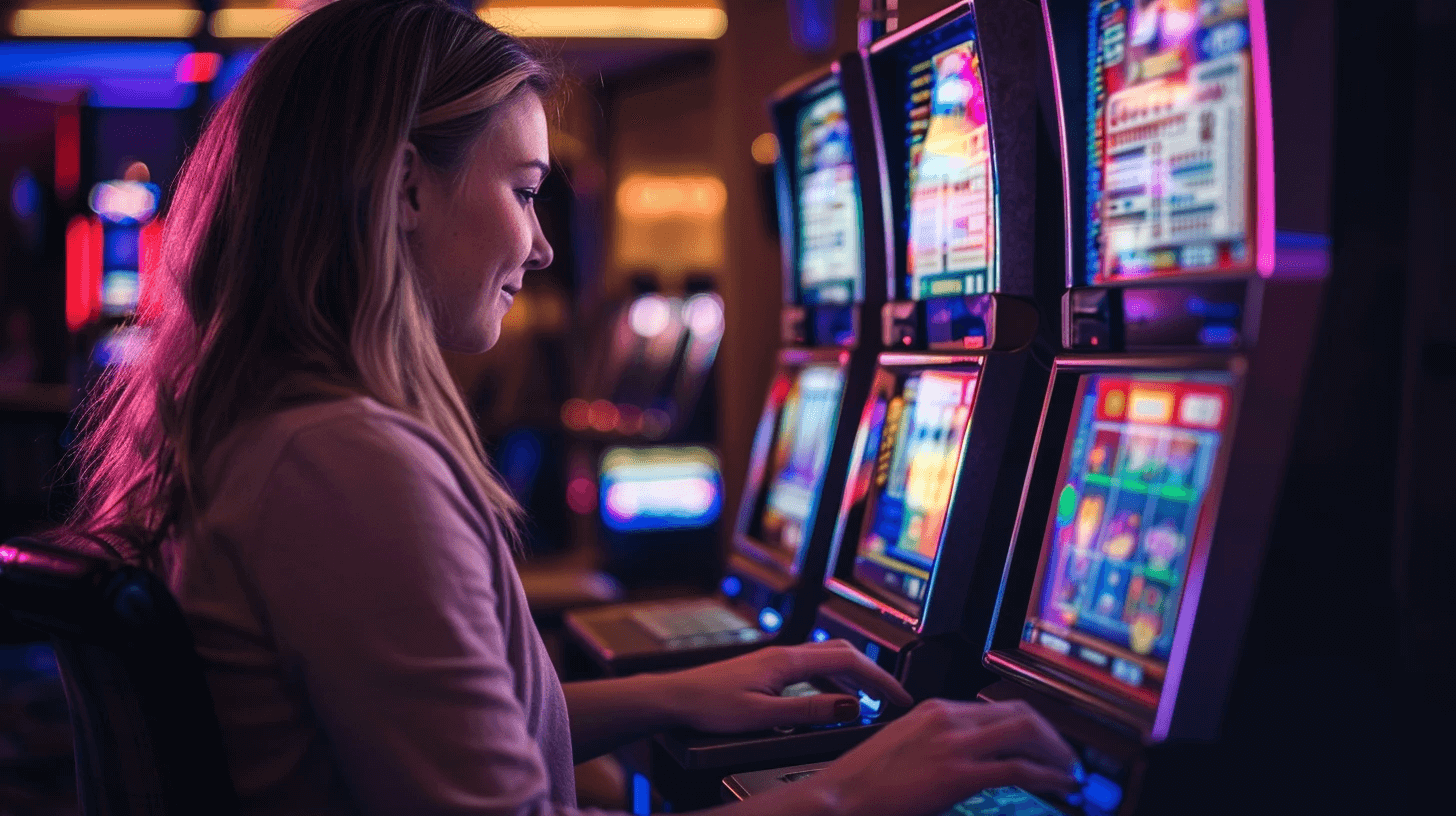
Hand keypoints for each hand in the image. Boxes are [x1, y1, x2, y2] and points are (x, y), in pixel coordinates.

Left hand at [665, 640, 913, 732]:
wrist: (676, 698)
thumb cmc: (709, 705)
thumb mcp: (763, 716)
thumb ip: (808, 712)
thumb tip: (848, 706)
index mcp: (787, 661)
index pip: (847, 662)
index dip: (878, 679)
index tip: (898, 696)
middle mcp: (784, 655)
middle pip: (842, 653)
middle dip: (872, 673)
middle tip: (893, 697)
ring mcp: (776, 660)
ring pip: (827, 660)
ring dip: (854, 677)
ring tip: (871, 700)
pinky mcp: (768, 670)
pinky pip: (812, 669)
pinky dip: (833, 682)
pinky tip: (834, 700)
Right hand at [804, 699, 1079, 815]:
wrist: (842, 796)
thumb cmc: (864, 781)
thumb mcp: (905, 748)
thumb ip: (938, 745)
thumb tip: (970, 761)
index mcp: (935, 709)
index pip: (999, 706)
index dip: (1032, 724)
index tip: (1046, 742)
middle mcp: (948, 718)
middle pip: (1020, 712)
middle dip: (1052, 736)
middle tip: (1068, 758)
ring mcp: (954, 743)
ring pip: (1027, 732)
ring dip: (1056, 753)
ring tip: (1070, 773)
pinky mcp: (958, 773)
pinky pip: (1018, 768)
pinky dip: (1048, 775)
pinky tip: (1059, 786)